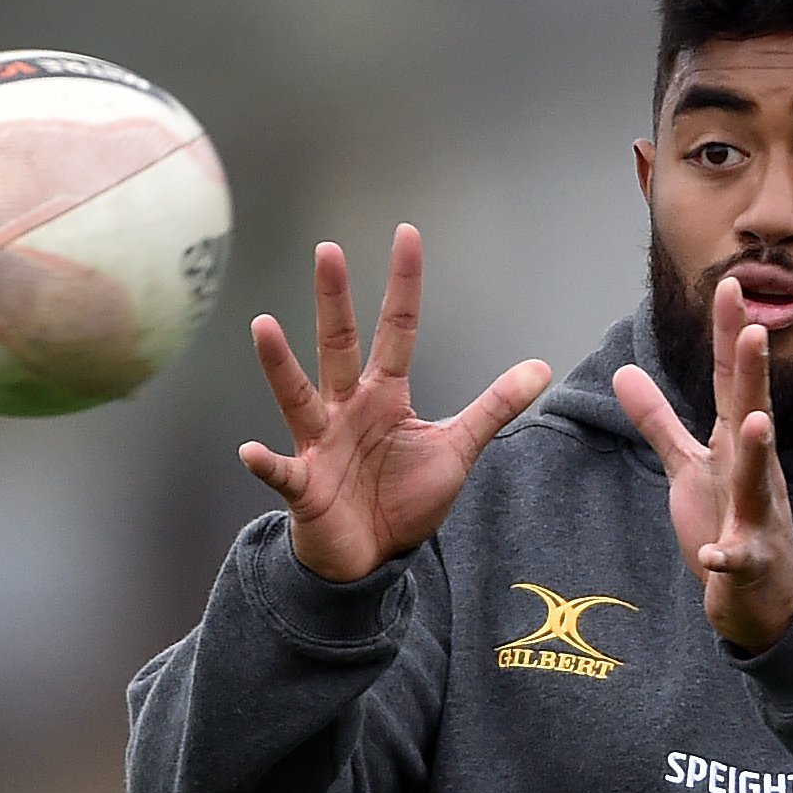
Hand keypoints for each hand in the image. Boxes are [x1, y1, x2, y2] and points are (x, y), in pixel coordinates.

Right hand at [239, 224, 550, 582]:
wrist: (371, 557)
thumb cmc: (403, 498)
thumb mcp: (457, 448)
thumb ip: (494, 406)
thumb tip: (541, 366)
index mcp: (384, 395)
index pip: (397, 328)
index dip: (403, 284)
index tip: (406, 235)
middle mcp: (346, 409)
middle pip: (340, 346)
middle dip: (334, 301)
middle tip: (327, 251)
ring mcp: (320, 444)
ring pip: (298, 396)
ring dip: (279, 365)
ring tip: (263, 327)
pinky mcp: (304, 486)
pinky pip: (283, 472)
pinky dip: (267, 464)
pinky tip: (251, 452)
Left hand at [613, 277, 792, 651]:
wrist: (764, 597)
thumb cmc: (728, 521)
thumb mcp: (689, 466)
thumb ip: (657, 420)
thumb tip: (624, 371)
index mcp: (734, 445)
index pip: (730, 381)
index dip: (729, 335)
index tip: (730, 285)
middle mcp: (752, 471)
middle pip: (751, 413)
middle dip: (752, 373)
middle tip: (755, 329)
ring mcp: (756, 516)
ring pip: (758, 480)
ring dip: (759, 451)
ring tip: (756, 422)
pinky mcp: (748, 561)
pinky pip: (737, 558)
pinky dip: (727, 555)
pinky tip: (716, 554)